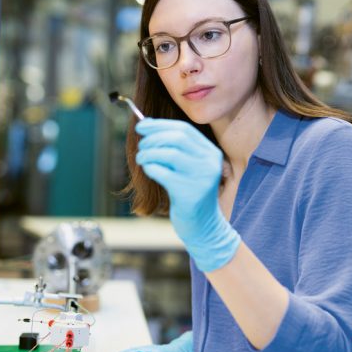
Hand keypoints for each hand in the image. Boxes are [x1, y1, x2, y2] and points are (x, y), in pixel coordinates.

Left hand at [135, 118, 239, 271]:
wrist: (203, 226)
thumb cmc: (189, 194)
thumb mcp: (187, 168)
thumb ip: (174, 148)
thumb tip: (146, 125)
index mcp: (211, 153)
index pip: (184, 130)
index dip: (159, 125)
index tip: (141, 125)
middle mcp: (210, 163)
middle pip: (177, 138)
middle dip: (153, 138)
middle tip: (140, 145)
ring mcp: (201, 178)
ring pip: (169, 154)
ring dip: (148, 153)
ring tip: (141, 159)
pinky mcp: (190, 193)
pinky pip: (163, 172)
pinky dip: (151, 168)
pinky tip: (148, 171)